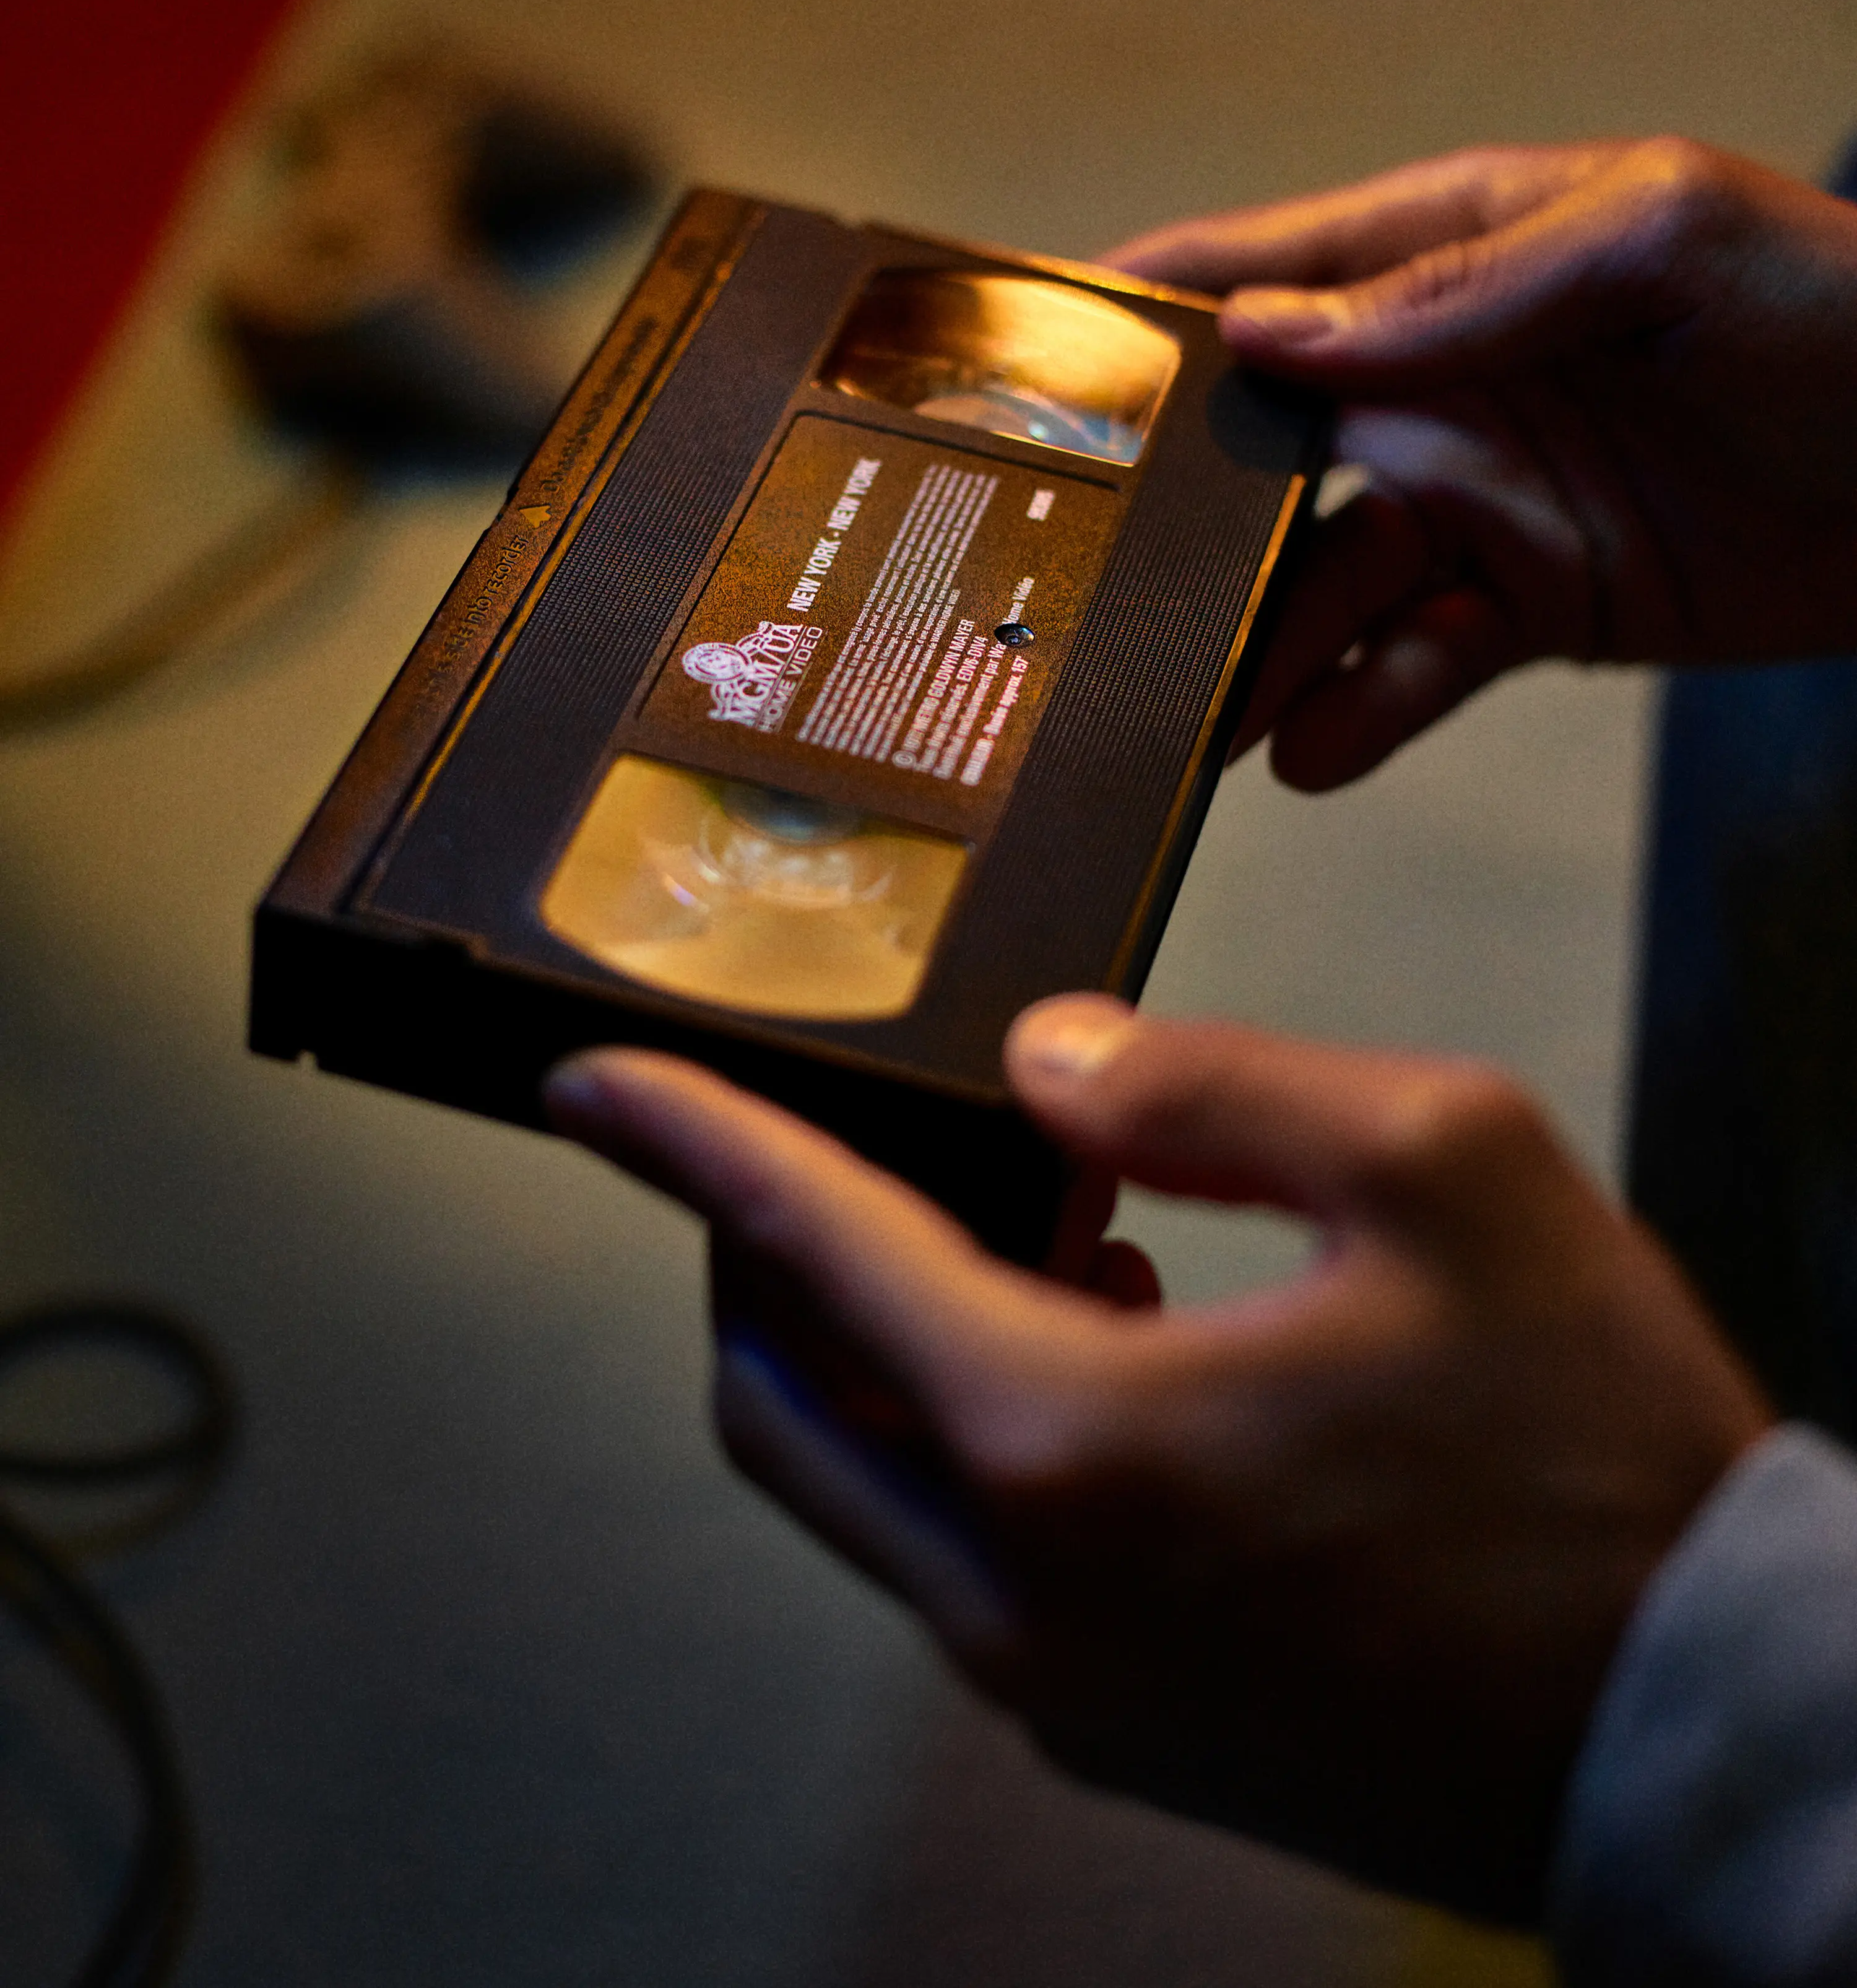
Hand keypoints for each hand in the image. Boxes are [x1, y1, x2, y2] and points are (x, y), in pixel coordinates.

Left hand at [546, 996, 1769, 1923]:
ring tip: (1031, 1226)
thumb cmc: (1595, 1455)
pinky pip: (962, 1560)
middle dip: (769, 1253)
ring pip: (860, 1486)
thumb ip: (1210, 1086)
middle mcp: (1021, 1593)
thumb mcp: (1440, 1168)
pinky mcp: (1118, 1728)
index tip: (591, 1092)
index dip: (687, 1146)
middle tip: (849, 1144)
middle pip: (781, 1394)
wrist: (1696, 1719)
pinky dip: (967, 1435)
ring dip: (886, 1343)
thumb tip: (1053, 1062)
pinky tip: (1105, 1340)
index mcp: (1069, 1444)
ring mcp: (1058, 1685)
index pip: (809, 1251)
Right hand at [1105, 139, 1856, 785]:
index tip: (1014, 373)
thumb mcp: (1660, 241)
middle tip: (1070, 593)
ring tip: (1186, 717)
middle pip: (1256, 456)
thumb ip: (1460, 287)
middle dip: (1167, 523)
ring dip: (1251, 648)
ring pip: (1318, 583)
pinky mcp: (1527, 604)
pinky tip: (1314, 751)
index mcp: (1447, 255)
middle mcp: (1436, 384)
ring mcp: (1477, 500)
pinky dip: (1361, 709)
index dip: (1132, 317)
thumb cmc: (1841, 313)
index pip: (1254, 272)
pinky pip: (1414, 664)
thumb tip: (1271, 337)